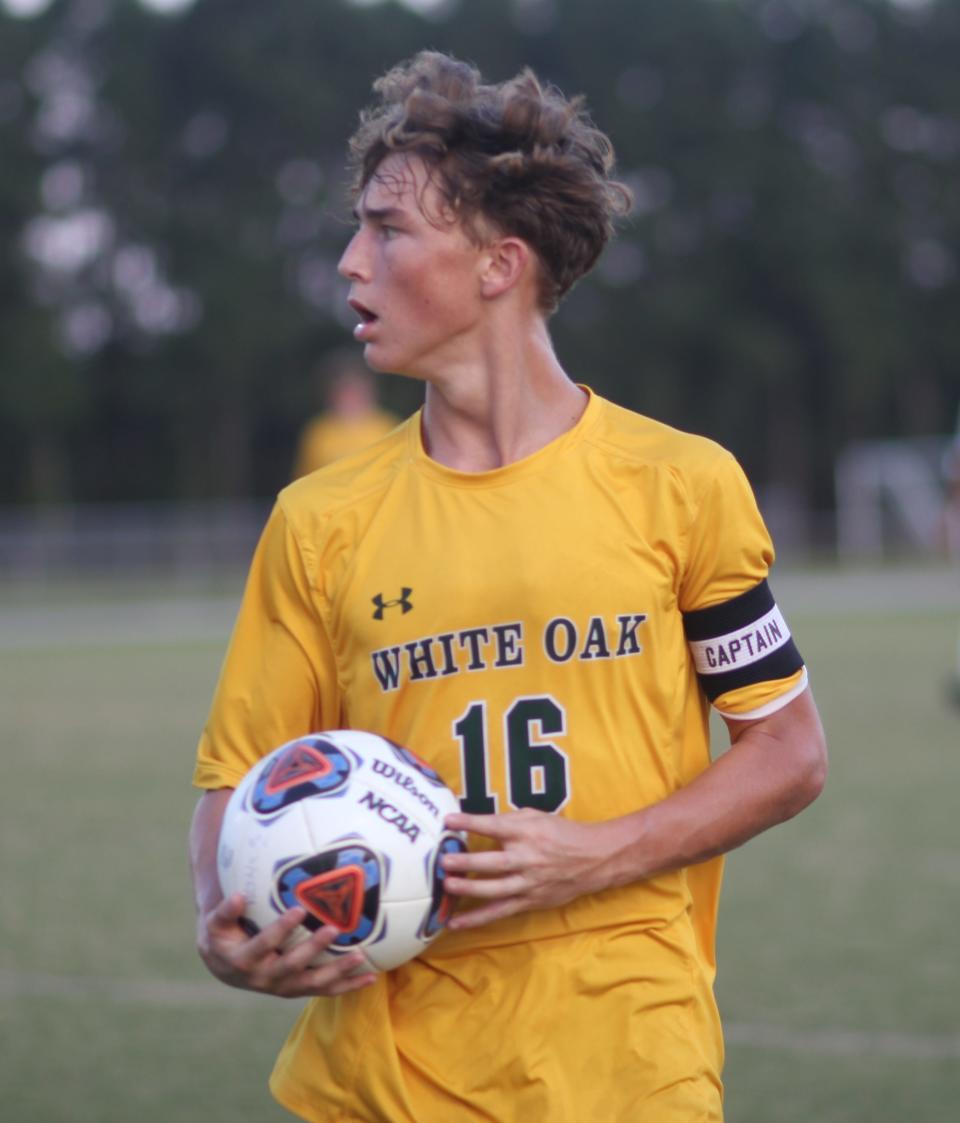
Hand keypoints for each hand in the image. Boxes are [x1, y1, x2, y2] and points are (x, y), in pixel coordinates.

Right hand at [197, 893, 377, 997]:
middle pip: (292, 966)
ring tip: (360, 958)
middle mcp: (264, 979)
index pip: (264, 944)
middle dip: (313, 949)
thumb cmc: (223, 936)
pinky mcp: (297, 990)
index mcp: (244, 961)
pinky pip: (324, 990)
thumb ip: (226, 910)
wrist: (225, 967)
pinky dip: (347, 986)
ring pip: (312, 983)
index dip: (281, 929)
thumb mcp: (215, 923)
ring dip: (337, 972)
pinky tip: (370, 977)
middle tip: (334, 929)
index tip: (299, 910)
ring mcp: (283, 987)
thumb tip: (239, 895)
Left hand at [441, 809, 616, 929]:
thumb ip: (508, 820)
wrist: (594, 858)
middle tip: (444, 860)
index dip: (470, 823)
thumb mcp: (536, 817)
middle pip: (493, 863)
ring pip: (495, 889)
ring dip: (469, 889)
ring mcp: (528, 883)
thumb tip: (478, 822)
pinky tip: (455, 923)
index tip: (448, 821)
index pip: (494, 826)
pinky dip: (477, 919)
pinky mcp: (529, 901)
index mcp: (527, 832)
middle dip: (467, 862)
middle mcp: (527, 858)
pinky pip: (500, 911)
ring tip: (447, 886)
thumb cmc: (561, 833)